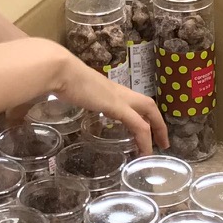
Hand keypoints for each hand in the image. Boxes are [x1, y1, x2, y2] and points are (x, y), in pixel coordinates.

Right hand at [51, 53, 168, 154]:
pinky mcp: (117, 106)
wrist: (60, 70)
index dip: (141, 113)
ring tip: (157, 150)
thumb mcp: (73, 91)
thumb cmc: (61, 78)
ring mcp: (119, 98)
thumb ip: (76, 97)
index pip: (132, 100)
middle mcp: (119, 92)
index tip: (145, 129)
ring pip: (148, 111)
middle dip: (158, 123)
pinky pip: (138, 125)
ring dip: (157, 130)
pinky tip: (145, 152)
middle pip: (148, 104)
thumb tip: (67, 101)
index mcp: (109, 89)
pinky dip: (144, 139)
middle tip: (162, 142)